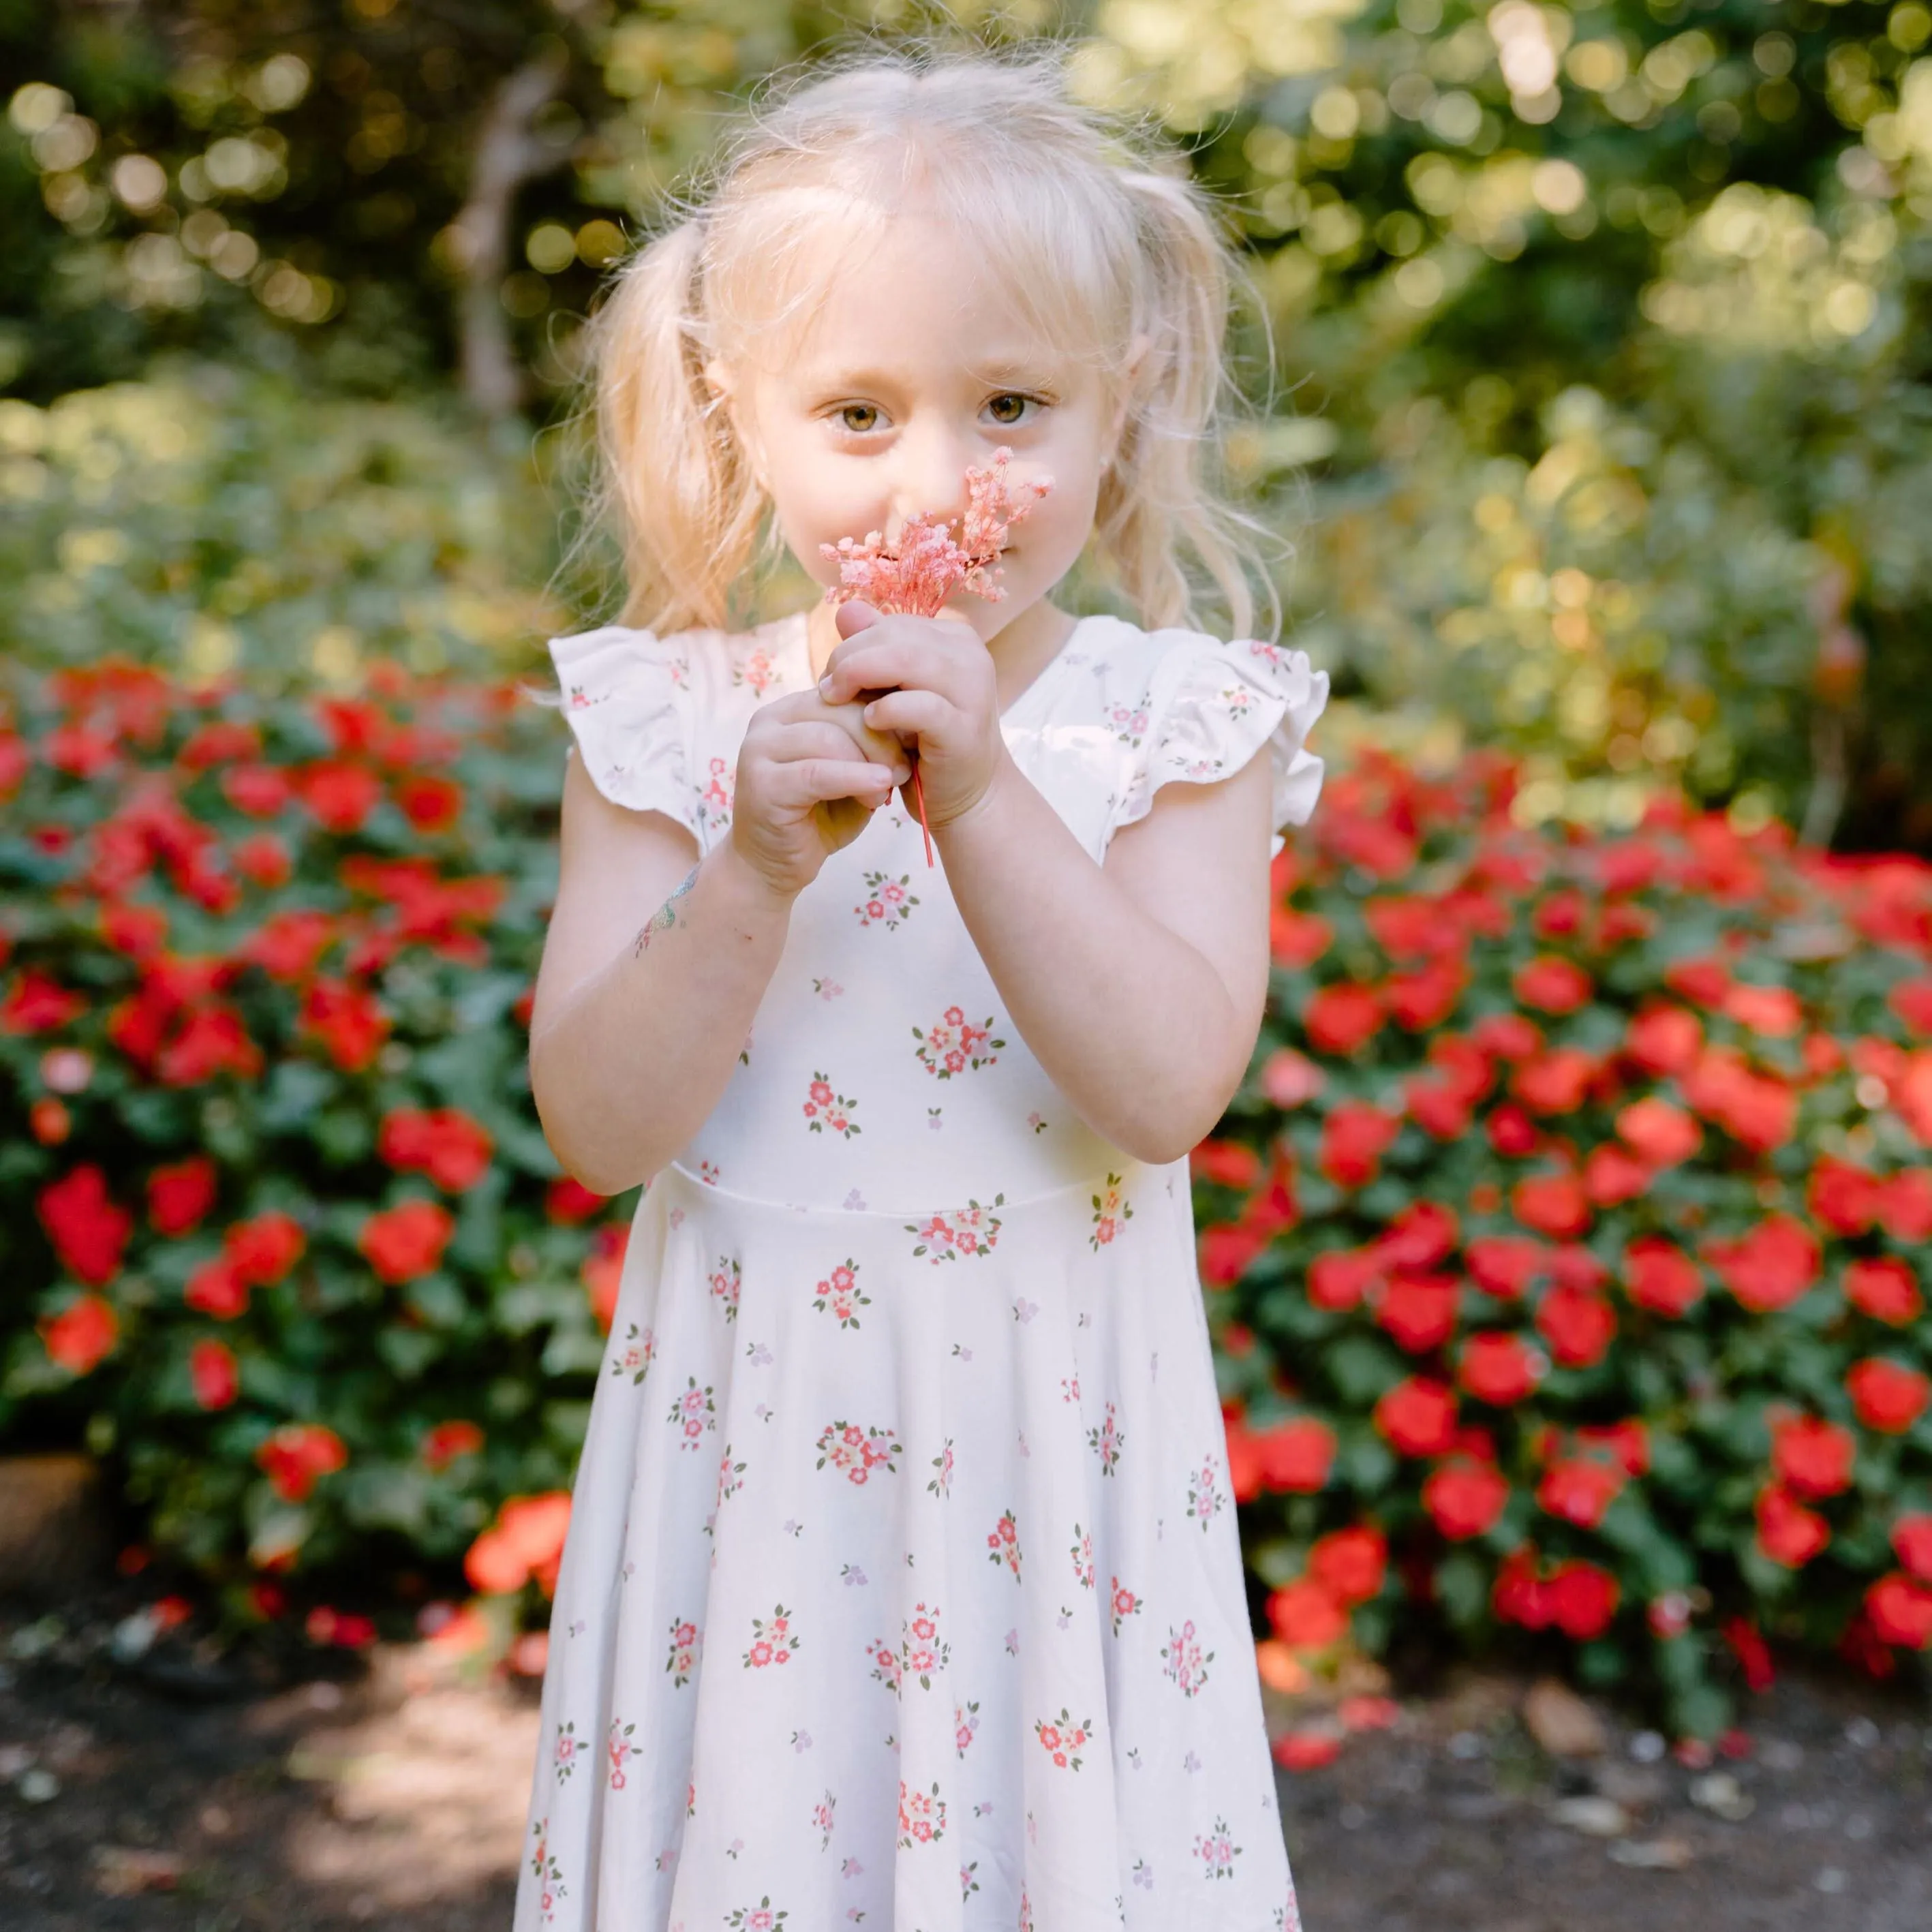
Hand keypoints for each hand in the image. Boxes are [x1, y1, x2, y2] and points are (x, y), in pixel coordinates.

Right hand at [729, 686, 911, 896]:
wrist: (774, 867)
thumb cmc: (819, 819)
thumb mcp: (852, 774)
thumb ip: (869, 747)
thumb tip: (908, 723)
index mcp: (792, 710)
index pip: (846, 693)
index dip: (884, 714)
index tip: (911, 742)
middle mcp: (769, 721)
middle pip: (838, 710)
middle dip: (880, 739)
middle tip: (904, 769)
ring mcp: (758, 749)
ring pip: (828, 738)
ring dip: (868, 763)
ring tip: (886, 789)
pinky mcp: (760, 783)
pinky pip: (817, 772)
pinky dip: (854, 780)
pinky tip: (878, 792)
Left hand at [815, 601, 1013, 830]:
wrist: (968, 796)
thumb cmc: (926, 743)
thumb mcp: (897, 690)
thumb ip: (875, 650)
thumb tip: (845, 608)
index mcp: (956, 640)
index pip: (893, 624)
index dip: (854, 644)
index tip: (832, 677)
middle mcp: (970, 657)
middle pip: (894, 636)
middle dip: (849, 658)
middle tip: (826, 690)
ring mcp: (972, 692)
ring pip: (907, 660)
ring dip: (860, 676)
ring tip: (838, 702)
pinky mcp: (964, 729)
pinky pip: (920, 706)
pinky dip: (888, 710)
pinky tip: (869, 721)